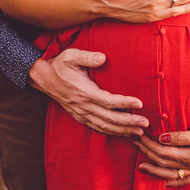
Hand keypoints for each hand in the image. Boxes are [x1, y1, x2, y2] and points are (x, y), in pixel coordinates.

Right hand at [28, 48, 148, 136]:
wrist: (44, 78)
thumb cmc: (59, 65)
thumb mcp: (70, 55)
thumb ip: (87, 56)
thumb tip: (103, 58)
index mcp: (84, 91)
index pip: (108, 101)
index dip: (124, 103)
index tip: (139, 103)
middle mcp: (83, 106)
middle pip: (109, 118)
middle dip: (129, 122)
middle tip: (145, 122)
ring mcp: (81, 113)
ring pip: (105, 126)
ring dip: (123, 130)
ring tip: (139, 131)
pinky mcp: (80, 117)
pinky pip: (97, 128)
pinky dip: (112, 132)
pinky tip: (123, 133)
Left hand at [134, 124, 189, 186]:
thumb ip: (181, 137)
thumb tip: (162, 139)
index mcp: (188, 156)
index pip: (162, 152)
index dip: (149, 144)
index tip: (140, 136)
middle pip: (162, 162)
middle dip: (147, 153)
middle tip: (135, 143)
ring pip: (169, 173)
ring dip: (154, 169)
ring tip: (141, 165)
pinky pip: (184, 180)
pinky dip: (173, 182)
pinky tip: (165, 182)